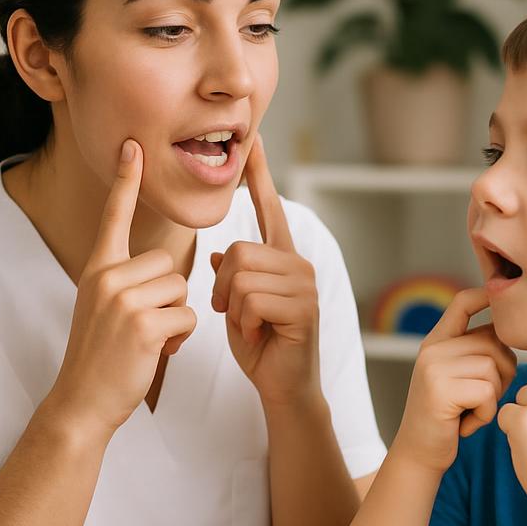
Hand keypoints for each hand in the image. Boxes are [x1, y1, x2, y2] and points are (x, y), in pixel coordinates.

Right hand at [47, 140, 196, 436]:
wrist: (82, 401)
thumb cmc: (102, 356)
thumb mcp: (104, 307)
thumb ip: (126, 282)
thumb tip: (164, 270)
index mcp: (97, 268)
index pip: (113, 215)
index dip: (125, 180)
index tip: (132, 145)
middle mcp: (106, 277)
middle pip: (170, 263)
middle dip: (169, 296)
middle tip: (144, 326)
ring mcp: (122, 299)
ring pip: (181, 288)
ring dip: (176, 317)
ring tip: (149, 339)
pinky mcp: (143, 323)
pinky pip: (187, 315)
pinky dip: (180, 337)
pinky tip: (156, 352)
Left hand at [209, 135, 319, 405]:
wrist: (282, 386)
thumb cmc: (261, 345)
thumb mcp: (237, 306)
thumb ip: (233, 275)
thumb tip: (221, 252)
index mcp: (282, 258)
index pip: (270, 208)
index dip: (261, 174)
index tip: (255, 139)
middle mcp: (298, 264)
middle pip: (239, 250)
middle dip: (223, 285)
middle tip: (232, 311)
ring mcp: (305, 285)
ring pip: (242, 274)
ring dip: (234, 306)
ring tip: (249, 324)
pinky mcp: (304, 308)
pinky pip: (253, 299)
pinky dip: (245, 322)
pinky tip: (260, 334)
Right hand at [393, 288, 517, 474]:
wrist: (420, 454)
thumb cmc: (450, 417)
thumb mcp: (458, 378)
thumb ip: (475, 353)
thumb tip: (509, 330)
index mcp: (437, 342)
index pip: (462, 303)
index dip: (485, 295)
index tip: (500, 295)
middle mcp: (432, 349)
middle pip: (492, 342)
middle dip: (503, 372)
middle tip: (485, 398)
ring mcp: (433, 367)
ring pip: (493, 367)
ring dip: (494, 396)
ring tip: (473, 411)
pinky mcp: (439, 389)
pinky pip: (486, 392)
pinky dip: (486, 413)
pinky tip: (467, 424)